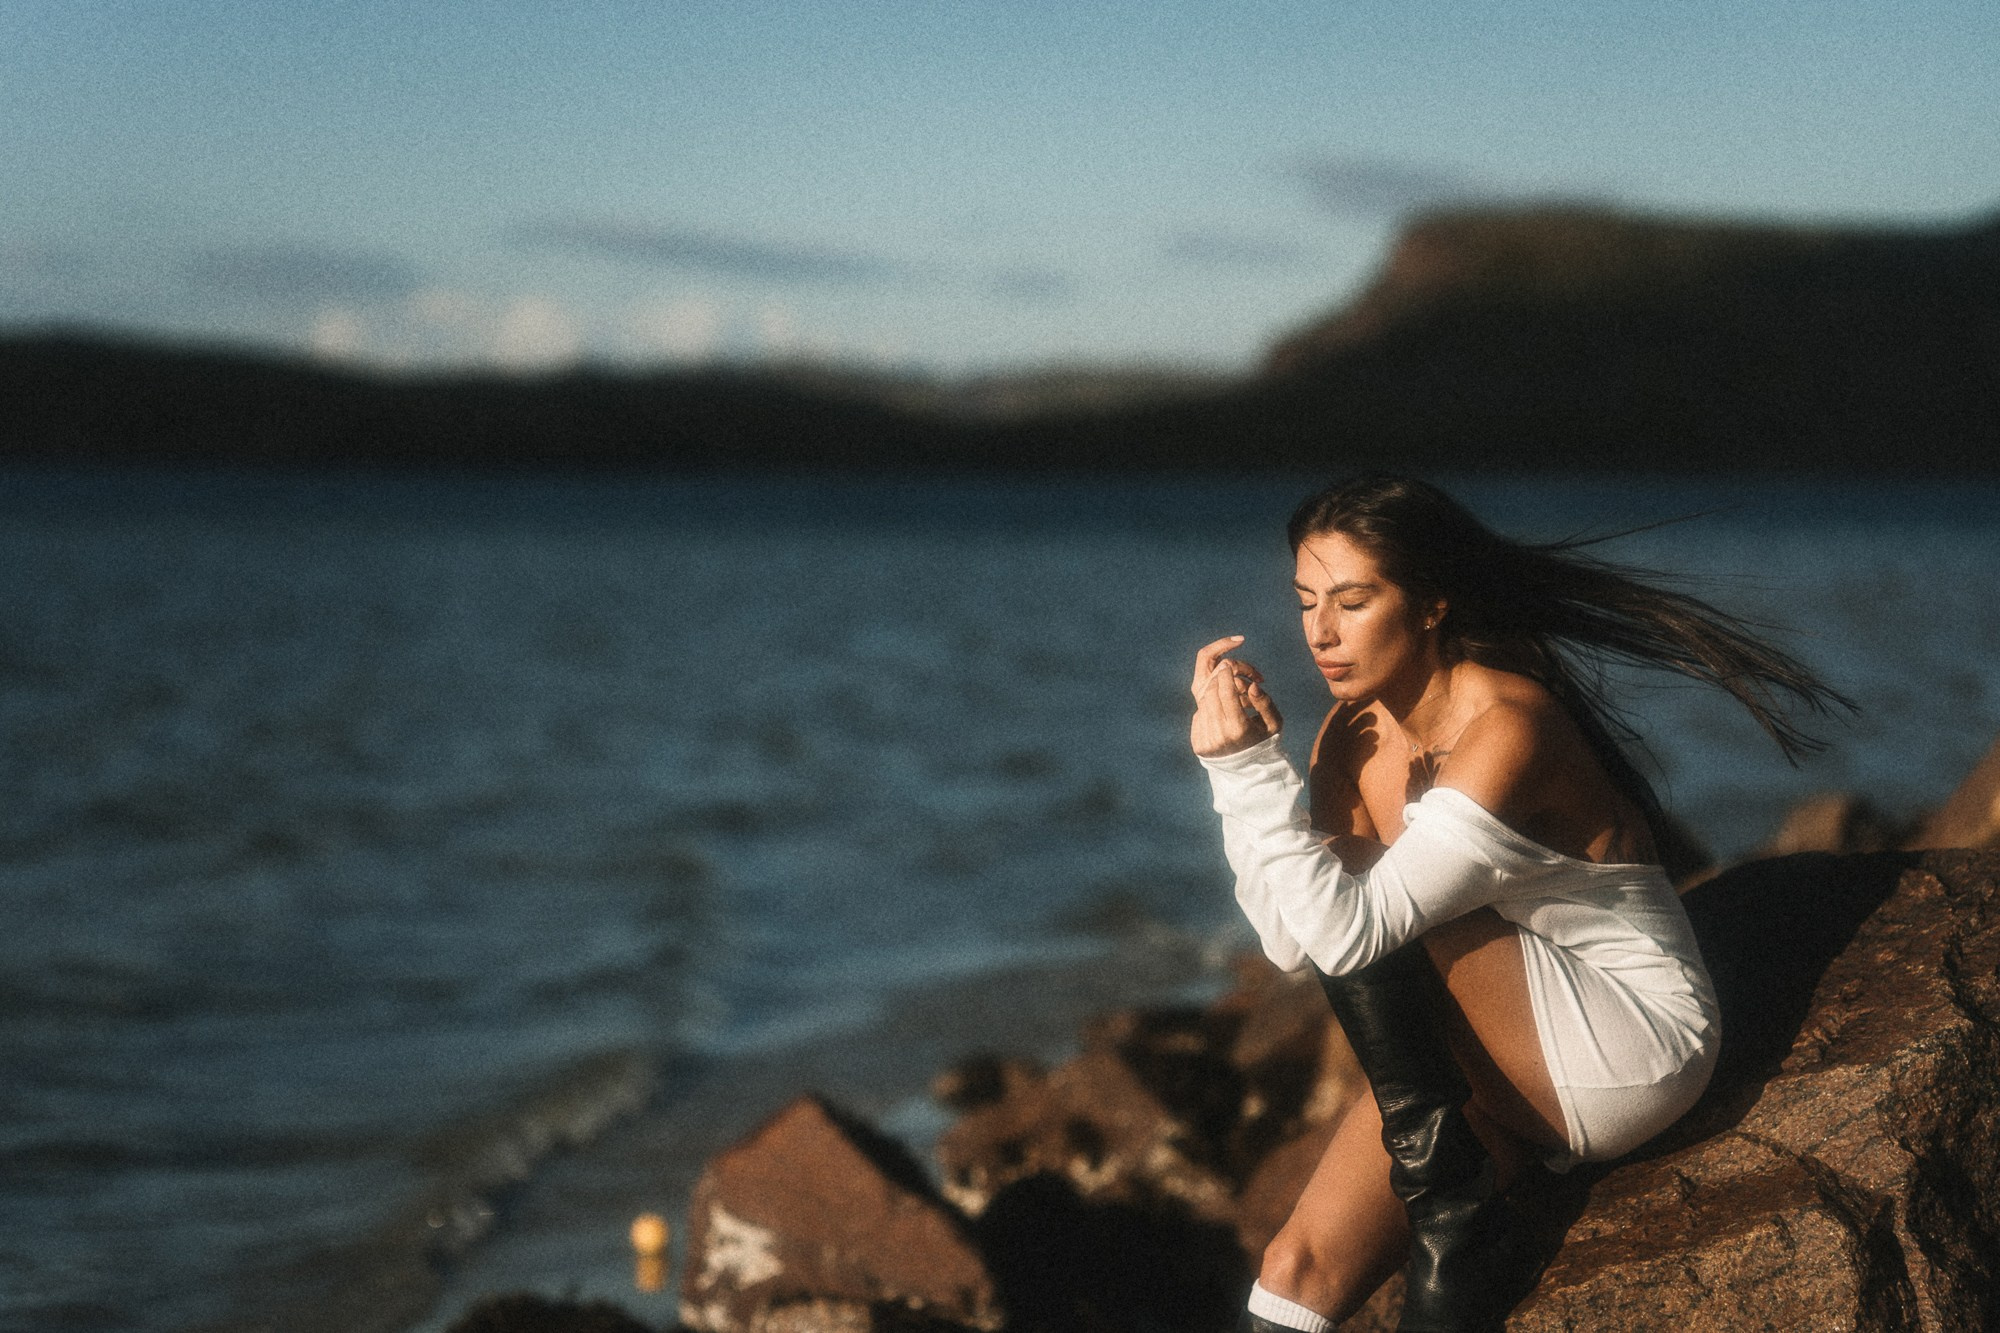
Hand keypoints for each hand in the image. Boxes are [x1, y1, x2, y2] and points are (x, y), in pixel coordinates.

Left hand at [1189, 635, 1282, 757]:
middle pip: (1211, 693)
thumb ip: (1265, 703)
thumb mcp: (1274, 723)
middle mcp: (1219, 735)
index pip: (1226, 693)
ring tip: (1231, 694)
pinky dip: (1210, 706)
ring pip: (1202, 701)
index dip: (1226, 674)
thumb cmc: (1264, 740)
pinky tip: (1223, 712)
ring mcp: (1206, 740)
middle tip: (1231, 672)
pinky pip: (1199, 714)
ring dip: (1215, 690)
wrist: (1248, 770)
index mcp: (1239, 729)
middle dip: (1220, 678)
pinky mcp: (1198, 743)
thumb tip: (1252, 685)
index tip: (1229, 663)